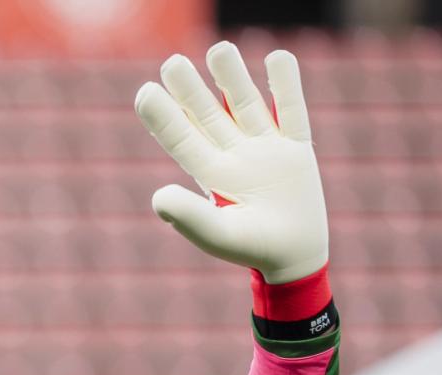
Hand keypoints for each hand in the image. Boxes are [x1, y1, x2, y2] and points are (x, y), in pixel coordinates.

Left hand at [134, 41, 328, 283]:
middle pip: (208, 114)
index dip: (163, 117)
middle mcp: (233, 154)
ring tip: (219, 50)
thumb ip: (188, 216)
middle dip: (190, 90)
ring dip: (232, 78)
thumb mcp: (217, 234)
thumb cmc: (250, 248)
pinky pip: (292, 110)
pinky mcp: (296, 148)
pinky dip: (286, 85)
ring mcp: (264, 148)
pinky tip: (277, 57)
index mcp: (210, 174)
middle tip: (172, 64)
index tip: (145, 93)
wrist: (294, 256)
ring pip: (246, 104)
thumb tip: (158, 196)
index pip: (181, 139)